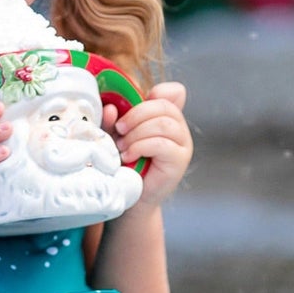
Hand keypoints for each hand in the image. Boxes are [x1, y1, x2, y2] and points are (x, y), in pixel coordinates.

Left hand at [101, 81, 192, 208]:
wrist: (133, 199)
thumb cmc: (125, 165)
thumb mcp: (116, 137)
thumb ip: (113, 122)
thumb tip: (110, 108)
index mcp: (167, 117)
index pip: (174, 93)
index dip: (155, 94)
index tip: (131, 109)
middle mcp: (179, 128)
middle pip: (164, 106)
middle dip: (136, 115)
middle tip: (119, 130)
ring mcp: (183, 143)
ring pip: (163, 124)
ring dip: (137, 133)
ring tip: (122, 147)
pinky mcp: (179, 160)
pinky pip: (162, 144)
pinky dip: (141, 147)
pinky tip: (129, 156)